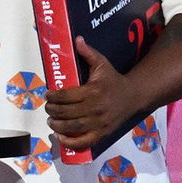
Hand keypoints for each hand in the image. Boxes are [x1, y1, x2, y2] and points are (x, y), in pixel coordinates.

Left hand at [45, 37, 141, 151]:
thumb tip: (76, 39)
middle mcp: (95, 108)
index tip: (48, 95)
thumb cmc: (113, 80)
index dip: (53, 96)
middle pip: (67, 113)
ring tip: (51, 121)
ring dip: (57, 126)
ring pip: (73, 128)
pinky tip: (60, 137)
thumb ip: (88, 53)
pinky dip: (70, 143)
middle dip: (53, 111)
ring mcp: (99, 123)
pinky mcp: (102, 133)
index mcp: (93, 91)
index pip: (66, 96)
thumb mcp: (102, 64)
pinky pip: (84, 142)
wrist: (133, 96)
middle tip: (48, 108)